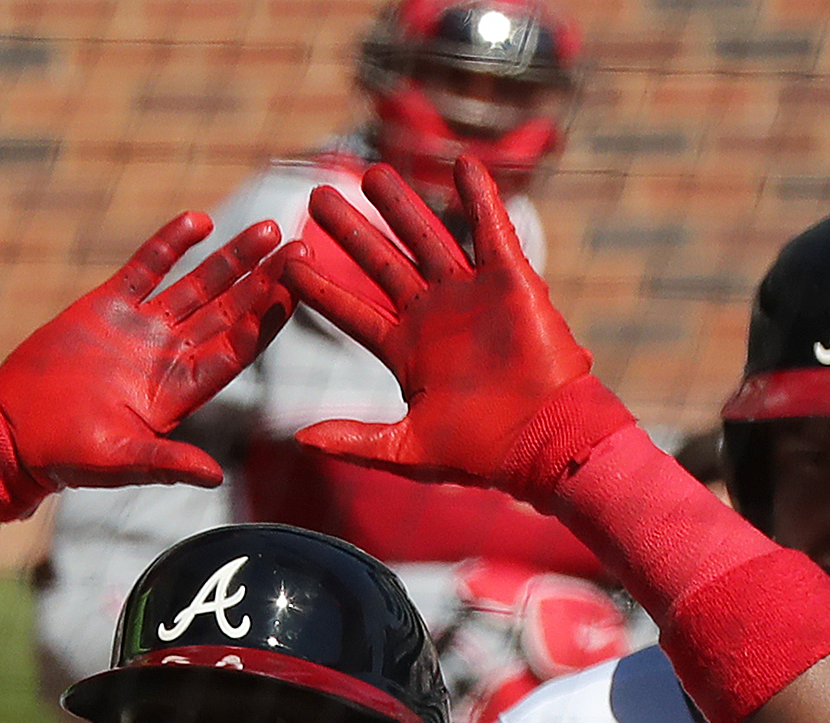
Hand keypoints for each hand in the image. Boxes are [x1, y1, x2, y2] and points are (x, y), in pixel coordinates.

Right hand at [0, 212, 291, 519]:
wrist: (14, 431)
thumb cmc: (66, 457)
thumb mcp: (119, 461)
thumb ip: (166, 461)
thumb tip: (213, 476)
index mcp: (178, 392)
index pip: (234, 351)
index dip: (265, 321)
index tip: (296, 292)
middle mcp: (167, 355)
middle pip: (227, 312)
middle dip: (263, 281)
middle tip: (301, 249)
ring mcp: (140, 327)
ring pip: (196, 284)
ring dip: (231, 257)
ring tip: (267, 227)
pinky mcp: (107, 305)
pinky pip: (146, 267)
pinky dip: (169, 244)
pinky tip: (198, 221)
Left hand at [286, 157, 618, 498]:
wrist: (541, 440)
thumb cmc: (478, 451)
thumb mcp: (406, 448)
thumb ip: (354, 440)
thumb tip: (300, 440)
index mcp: (404, 349)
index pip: (351, 310)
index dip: (320, 287)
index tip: (287, 263)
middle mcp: (432, 315)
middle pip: (381, 262)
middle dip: (351, 230)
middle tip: (318, 195)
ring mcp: (469, 294)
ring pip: (427, 237)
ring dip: (401, 205)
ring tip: (372, 172)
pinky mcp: (510, 280)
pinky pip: (493, 230)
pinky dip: (482, 197)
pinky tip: (464, 164)